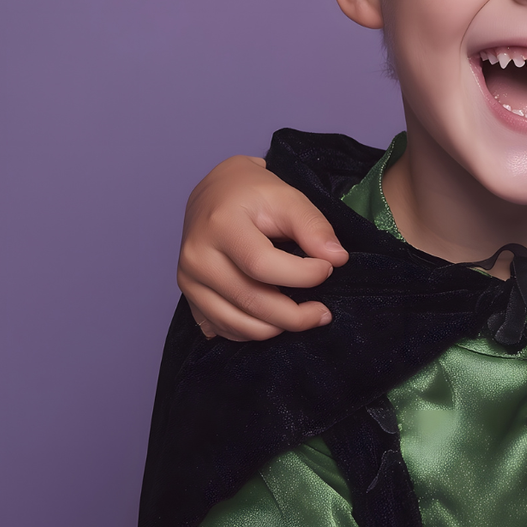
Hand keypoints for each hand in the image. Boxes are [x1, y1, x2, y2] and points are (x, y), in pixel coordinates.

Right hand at [175, 156, 349, 340]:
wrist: (215, 195)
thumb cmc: (253, 195)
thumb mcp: (288, 198)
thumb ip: (314, 227)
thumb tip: (337, 259)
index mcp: (220, 225)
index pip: (261, 264)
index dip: (301, 275)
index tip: (327, 270)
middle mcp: (197, 257)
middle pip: (250, 300)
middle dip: (295, 315)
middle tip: (323, 312)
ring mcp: (189, 281)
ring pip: (238, 324)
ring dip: (278, 328)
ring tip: (305, 315)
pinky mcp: (190, 298)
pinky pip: (225, 330)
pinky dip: (256, 331)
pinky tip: (276, 317)